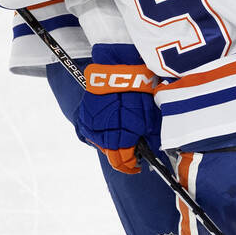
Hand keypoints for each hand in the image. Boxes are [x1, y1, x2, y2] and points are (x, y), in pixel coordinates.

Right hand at [74, 44, 160, 174]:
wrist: (121, 68)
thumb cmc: (138, 92)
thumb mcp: (151, 118)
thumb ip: (149, 139)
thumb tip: (152, 152)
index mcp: (117, 140)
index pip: (122, 163)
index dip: (131, 166)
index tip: (138, 165)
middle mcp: (100, 136)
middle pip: (111, 153)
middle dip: (124, 152)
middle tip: (135, 147)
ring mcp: (88, 125)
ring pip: (101, 142)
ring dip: (112, 140)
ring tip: (124, 129)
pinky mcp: (82, 115)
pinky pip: (93, 130)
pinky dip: (102, 129)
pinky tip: (112, 121)